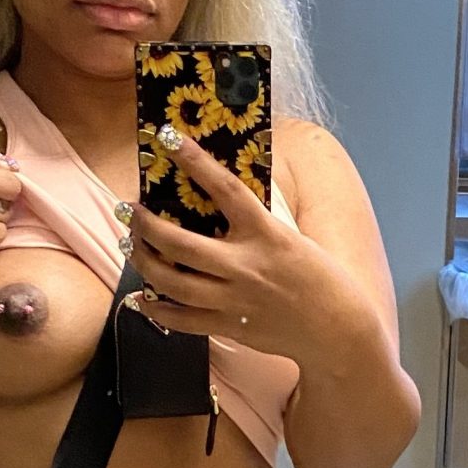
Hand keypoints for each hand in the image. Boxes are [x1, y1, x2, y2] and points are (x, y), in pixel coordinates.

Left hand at [126, 132, 354, 362]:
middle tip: (129, 210)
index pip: (225, 189)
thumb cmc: (318, 277)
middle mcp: (246, 266)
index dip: (195, 161)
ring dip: (144, 261)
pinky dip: (158, 309)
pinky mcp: (230, 327)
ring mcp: (235, 300)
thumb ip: (255, 223)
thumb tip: (218, 201)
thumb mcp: (291, 238)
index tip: (170, 138)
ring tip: (131, 245)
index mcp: (267, 234)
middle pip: (180, 243)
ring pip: (173, 282)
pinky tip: (144, 297)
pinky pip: (184, 320)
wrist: (337, 329)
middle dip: (146, 224)